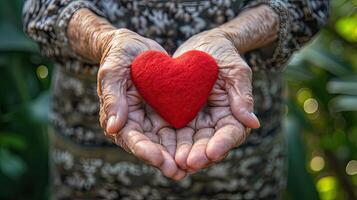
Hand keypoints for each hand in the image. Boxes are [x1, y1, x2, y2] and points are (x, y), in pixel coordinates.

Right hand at [97, 28, 185, 179]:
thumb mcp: (113, 71)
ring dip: (178, 154)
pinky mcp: (167, 112)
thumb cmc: (119, 54)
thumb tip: (112, 128)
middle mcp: (136, 123)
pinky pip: (178, 128)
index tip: (160, 159)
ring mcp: (152, 119)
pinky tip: (201, 146)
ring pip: (166, 142)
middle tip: (180, 171)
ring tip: (194, 165)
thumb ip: (112, 98)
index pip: (131, 139)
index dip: (145, 150)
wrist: (136, 46)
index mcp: (119, 117)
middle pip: (151, 146)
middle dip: (165, 159)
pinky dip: (187, 139)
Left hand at [173, 29, 259, 171]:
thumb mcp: (236, 71)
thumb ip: (242, 96)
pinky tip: (161, 151)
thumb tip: (254, 123)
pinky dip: (169, 143)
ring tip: (175, 163)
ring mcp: (196, 121)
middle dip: (200, 155)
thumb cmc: (222, 54)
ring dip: (184, 154)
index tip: (212, 153)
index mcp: (232, 114)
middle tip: (189, 163)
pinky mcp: (179, 117)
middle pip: (209, 144)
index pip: (230, 133)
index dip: (222, 144)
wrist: (201, 46)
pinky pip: (174, 132)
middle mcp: (214, 122)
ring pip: (191, 143)